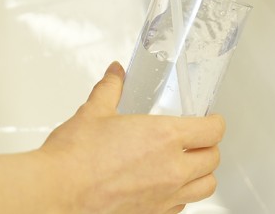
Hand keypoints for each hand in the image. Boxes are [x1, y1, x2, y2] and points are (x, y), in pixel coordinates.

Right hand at [40, 62, 224, 213]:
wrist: (58, 192)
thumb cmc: (76, 156)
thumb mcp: (96, 110)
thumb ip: (111, 87)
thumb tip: (116, 73)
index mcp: (165, 137)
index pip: (212, 130)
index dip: (215, 122)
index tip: (211, 118)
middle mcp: (172, 169)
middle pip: (213, 158)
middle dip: (210, 146)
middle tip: (198, 138)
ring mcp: (164, 197)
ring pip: (205, 187)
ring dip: (203, 173)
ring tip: (191, 163)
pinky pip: (182, 207)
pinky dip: (183, 195)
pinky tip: (167, 184)